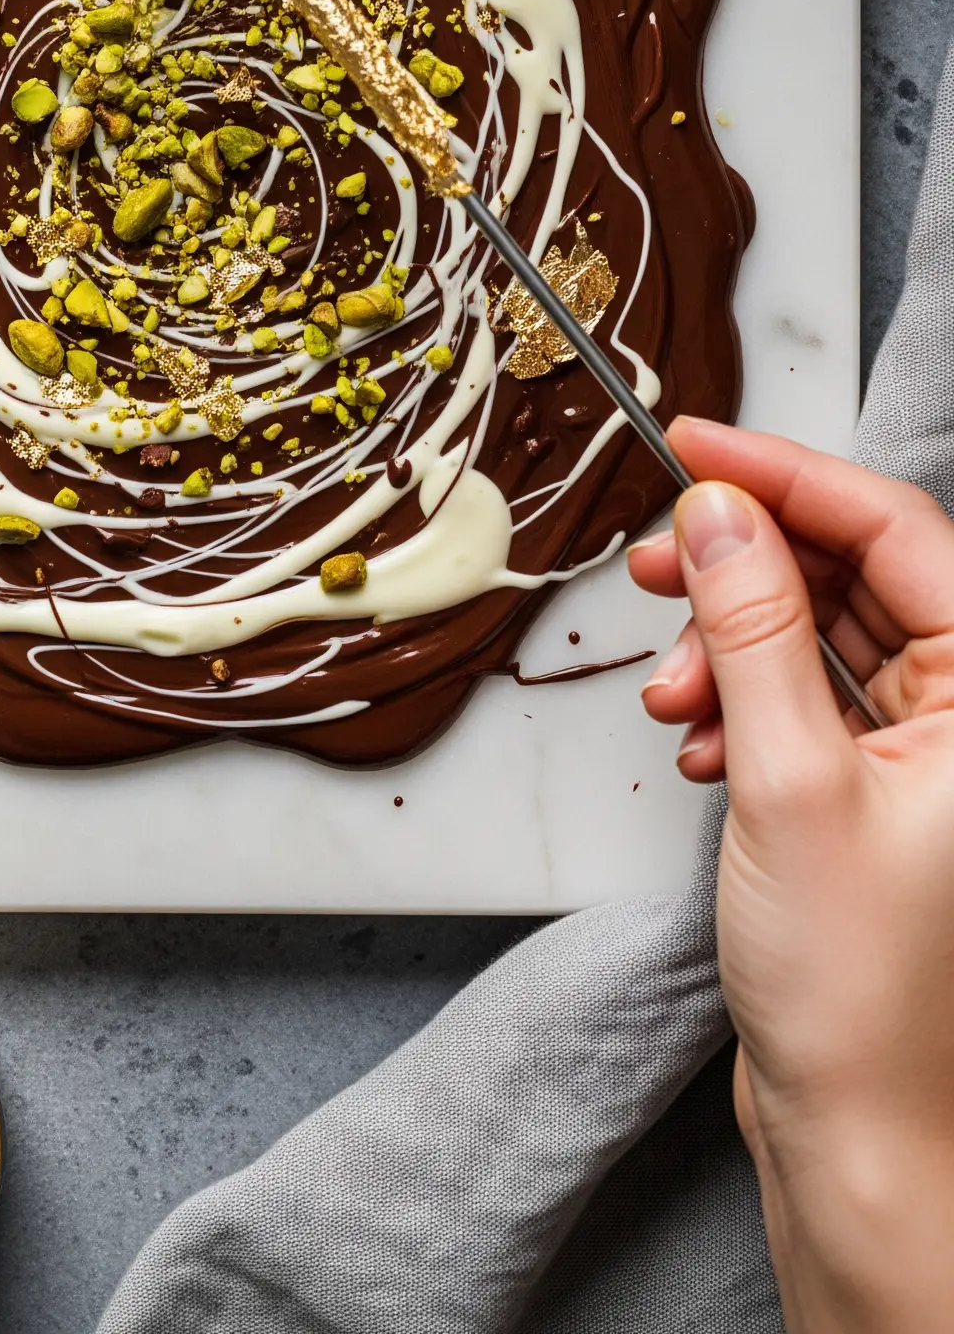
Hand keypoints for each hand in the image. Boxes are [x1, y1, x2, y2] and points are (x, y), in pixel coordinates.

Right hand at [631, 418, 953, 1330]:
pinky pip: (808, 701)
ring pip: (822, 636)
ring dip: (732, 644)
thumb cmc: (860, 993)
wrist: (863, 1139)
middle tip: (657, 558)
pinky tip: (698, 741)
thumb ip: (753, 628)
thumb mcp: (786, 779)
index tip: (691, 444)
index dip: (786, 474)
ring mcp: (930, 757)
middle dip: (747, 564)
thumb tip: (720, 512)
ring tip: (671, 687)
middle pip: (856, 574)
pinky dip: (742, 704)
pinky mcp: (880, 796)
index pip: (894, 530)